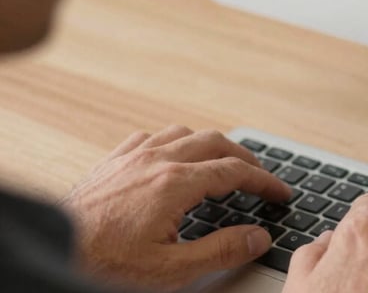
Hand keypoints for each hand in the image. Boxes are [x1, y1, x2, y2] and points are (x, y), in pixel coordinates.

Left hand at [61, 126, 291, 291]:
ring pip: (184, 132)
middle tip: (259, 176)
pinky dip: (173, 141)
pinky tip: (172, 155)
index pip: (234, 171)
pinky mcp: (112, 162)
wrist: (52, 255)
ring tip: (222, 161)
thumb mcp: (171, 270)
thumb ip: (221, 250)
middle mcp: (156, 161)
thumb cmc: (104, 264)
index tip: (280, 192)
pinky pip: (150, 136)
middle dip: (244, 156)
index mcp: (175, 184)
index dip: (264, 180)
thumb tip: (258, 237)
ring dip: (210, 144)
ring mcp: (132, 157)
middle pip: (215, 142)